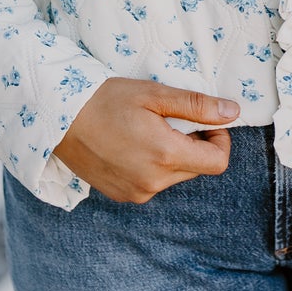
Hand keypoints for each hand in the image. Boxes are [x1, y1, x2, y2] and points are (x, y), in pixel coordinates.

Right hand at [53, 78, 239, 203]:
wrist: (58, 118)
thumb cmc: (106, 99)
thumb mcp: (154, 95)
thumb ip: (197, 106)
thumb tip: (233, 112)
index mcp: (166, 156)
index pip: (218, 162)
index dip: (219, 140)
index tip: (205, 122)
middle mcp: (153, 183)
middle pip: (197, 169)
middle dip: (193, 145)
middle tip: (169, 121)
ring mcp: (136, 193)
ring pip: (174, 177)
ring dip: (171, 156)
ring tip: (145, 132)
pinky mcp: (122, 195)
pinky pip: (152, 184)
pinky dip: (152, 167)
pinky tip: (130, 146)